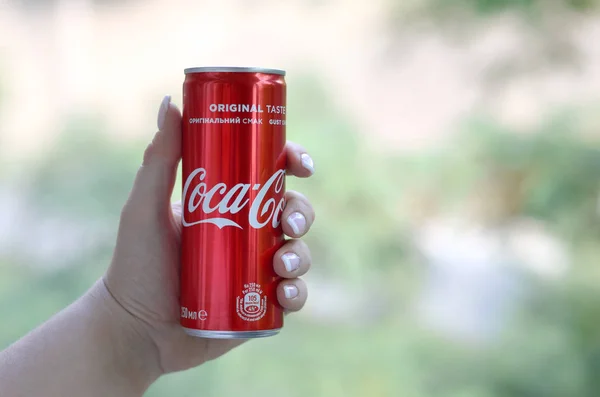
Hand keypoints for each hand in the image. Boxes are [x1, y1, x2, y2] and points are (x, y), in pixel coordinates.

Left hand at [104, 97, 315, 374]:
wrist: (134, 330)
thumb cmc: (135, 266)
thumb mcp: (144, 208)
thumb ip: (158, 159)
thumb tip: (171, 101)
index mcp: (228, 205)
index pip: (269, 176)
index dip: (293, 164)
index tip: (300, 164)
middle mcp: (247, 234)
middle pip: (292, 212)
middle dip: (301, 212)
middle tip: (287, 222)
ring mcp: (255, 270)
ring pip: (297, 252)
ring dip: (301, 254)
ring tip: (279, 264)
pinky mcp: (259, 305)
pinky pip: (291, 296)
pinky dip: (297, 294)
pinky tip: (284, 295)